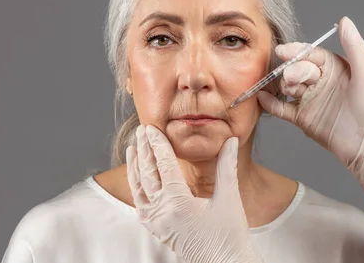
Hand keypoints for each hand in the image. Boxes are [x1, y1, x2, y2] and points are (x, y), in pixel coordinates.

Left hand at [126, 125, 260, 262]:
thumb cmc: (229, 236)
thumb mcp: (229, 198)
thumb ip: (227, 166)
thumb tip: (231, 140)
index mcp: (178, 202)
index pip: (162, 164)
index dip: (156, 143)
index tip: (150, 127)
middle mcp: (162, 212)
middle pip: (146, 173)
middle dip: (143, 149)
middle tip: (141, 130)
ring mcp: (156, 222)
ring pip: (137, 188)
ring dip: (135, 166)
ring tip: (132, 148)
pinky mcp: (157, 230)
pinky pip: (140, 205)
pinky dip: (136, 188)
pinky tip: (137, 178)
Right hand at [257, 16, 363, 199]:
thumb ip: (354, 46)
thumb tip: (345, 21)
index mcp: (334, 69)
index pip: (309, 54)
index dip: (296, 51)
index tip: (283, 51)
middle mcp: (319, 82)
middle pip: (296, 69)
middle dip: (291, 71)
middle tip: (292, 79)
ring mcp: (309, 100)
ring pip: (286, 86)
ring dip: (281, 85)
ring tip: (286, 89)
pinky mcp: (301, 118)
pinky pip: (280, 108)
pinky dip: (270, 103)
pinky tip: (262, 98)